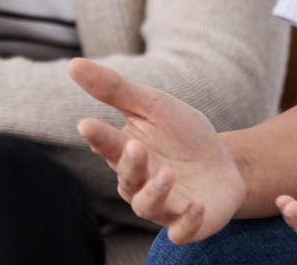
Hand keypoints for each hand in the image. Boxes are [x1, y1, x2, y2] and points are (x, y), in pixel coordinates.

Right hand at [69, 58, 245, 242]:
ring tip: (167, 174)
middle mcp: (139, 184)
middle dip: (130, 164)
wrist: (223, 162)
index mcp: (126, 152)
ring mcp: (163, 206)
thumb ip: (114, 89)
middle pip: (126, 178)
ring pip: (147, 207)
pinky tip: (196, 205)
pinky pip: (181, 232)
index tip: (86, 124)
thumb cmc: (180, 132)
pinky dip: (187, 223)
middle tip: (136, 146)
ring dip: (155, 192)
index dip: (97, 136)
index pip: (107, 145)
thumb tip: (73, 64)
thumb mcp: (152, 105)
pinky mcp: (188, 224)